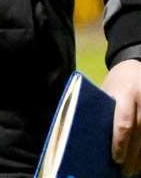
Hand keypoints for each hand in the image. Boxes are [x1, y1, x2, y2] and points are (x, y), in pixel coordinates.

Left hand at [106, 58, 140, 174]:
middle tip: (123, 171)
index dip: (120, 142)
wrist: (135, 63)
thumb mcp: (107, 90)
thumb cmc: (117, 81)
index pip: (124, 122)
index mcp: (125, 93)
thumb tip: (95, 137)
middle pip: (140, 132)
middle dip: (132, 154)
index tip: (115, 158)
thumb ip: (104, 109)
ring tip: (133, 170)